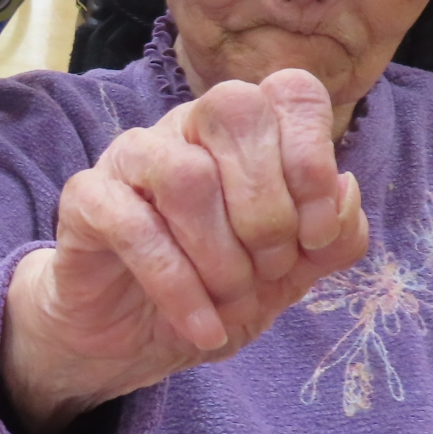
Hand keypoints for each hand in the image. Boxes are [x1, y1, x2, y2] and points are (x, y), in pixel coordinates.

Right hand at [1, 70, 368, 433]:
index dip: (314, 158)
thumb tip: (346, 190)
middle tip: (270, 272)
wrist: (131, 342)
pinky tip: (200, 327)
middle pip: (237, 112)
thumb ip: (331, 238)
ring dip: (222, 255)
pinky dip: (178, 286)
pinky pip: (133, 226)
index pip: (291, 91)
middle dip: (269, 210)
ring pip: (187, 173)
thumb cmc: (211, 292)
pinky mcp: (86, 200)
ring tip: (231, 302)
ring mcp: (131, 156)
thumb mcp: (289, 277)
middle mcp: (186, 127)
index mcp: (242, 131)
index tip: (315, 235)